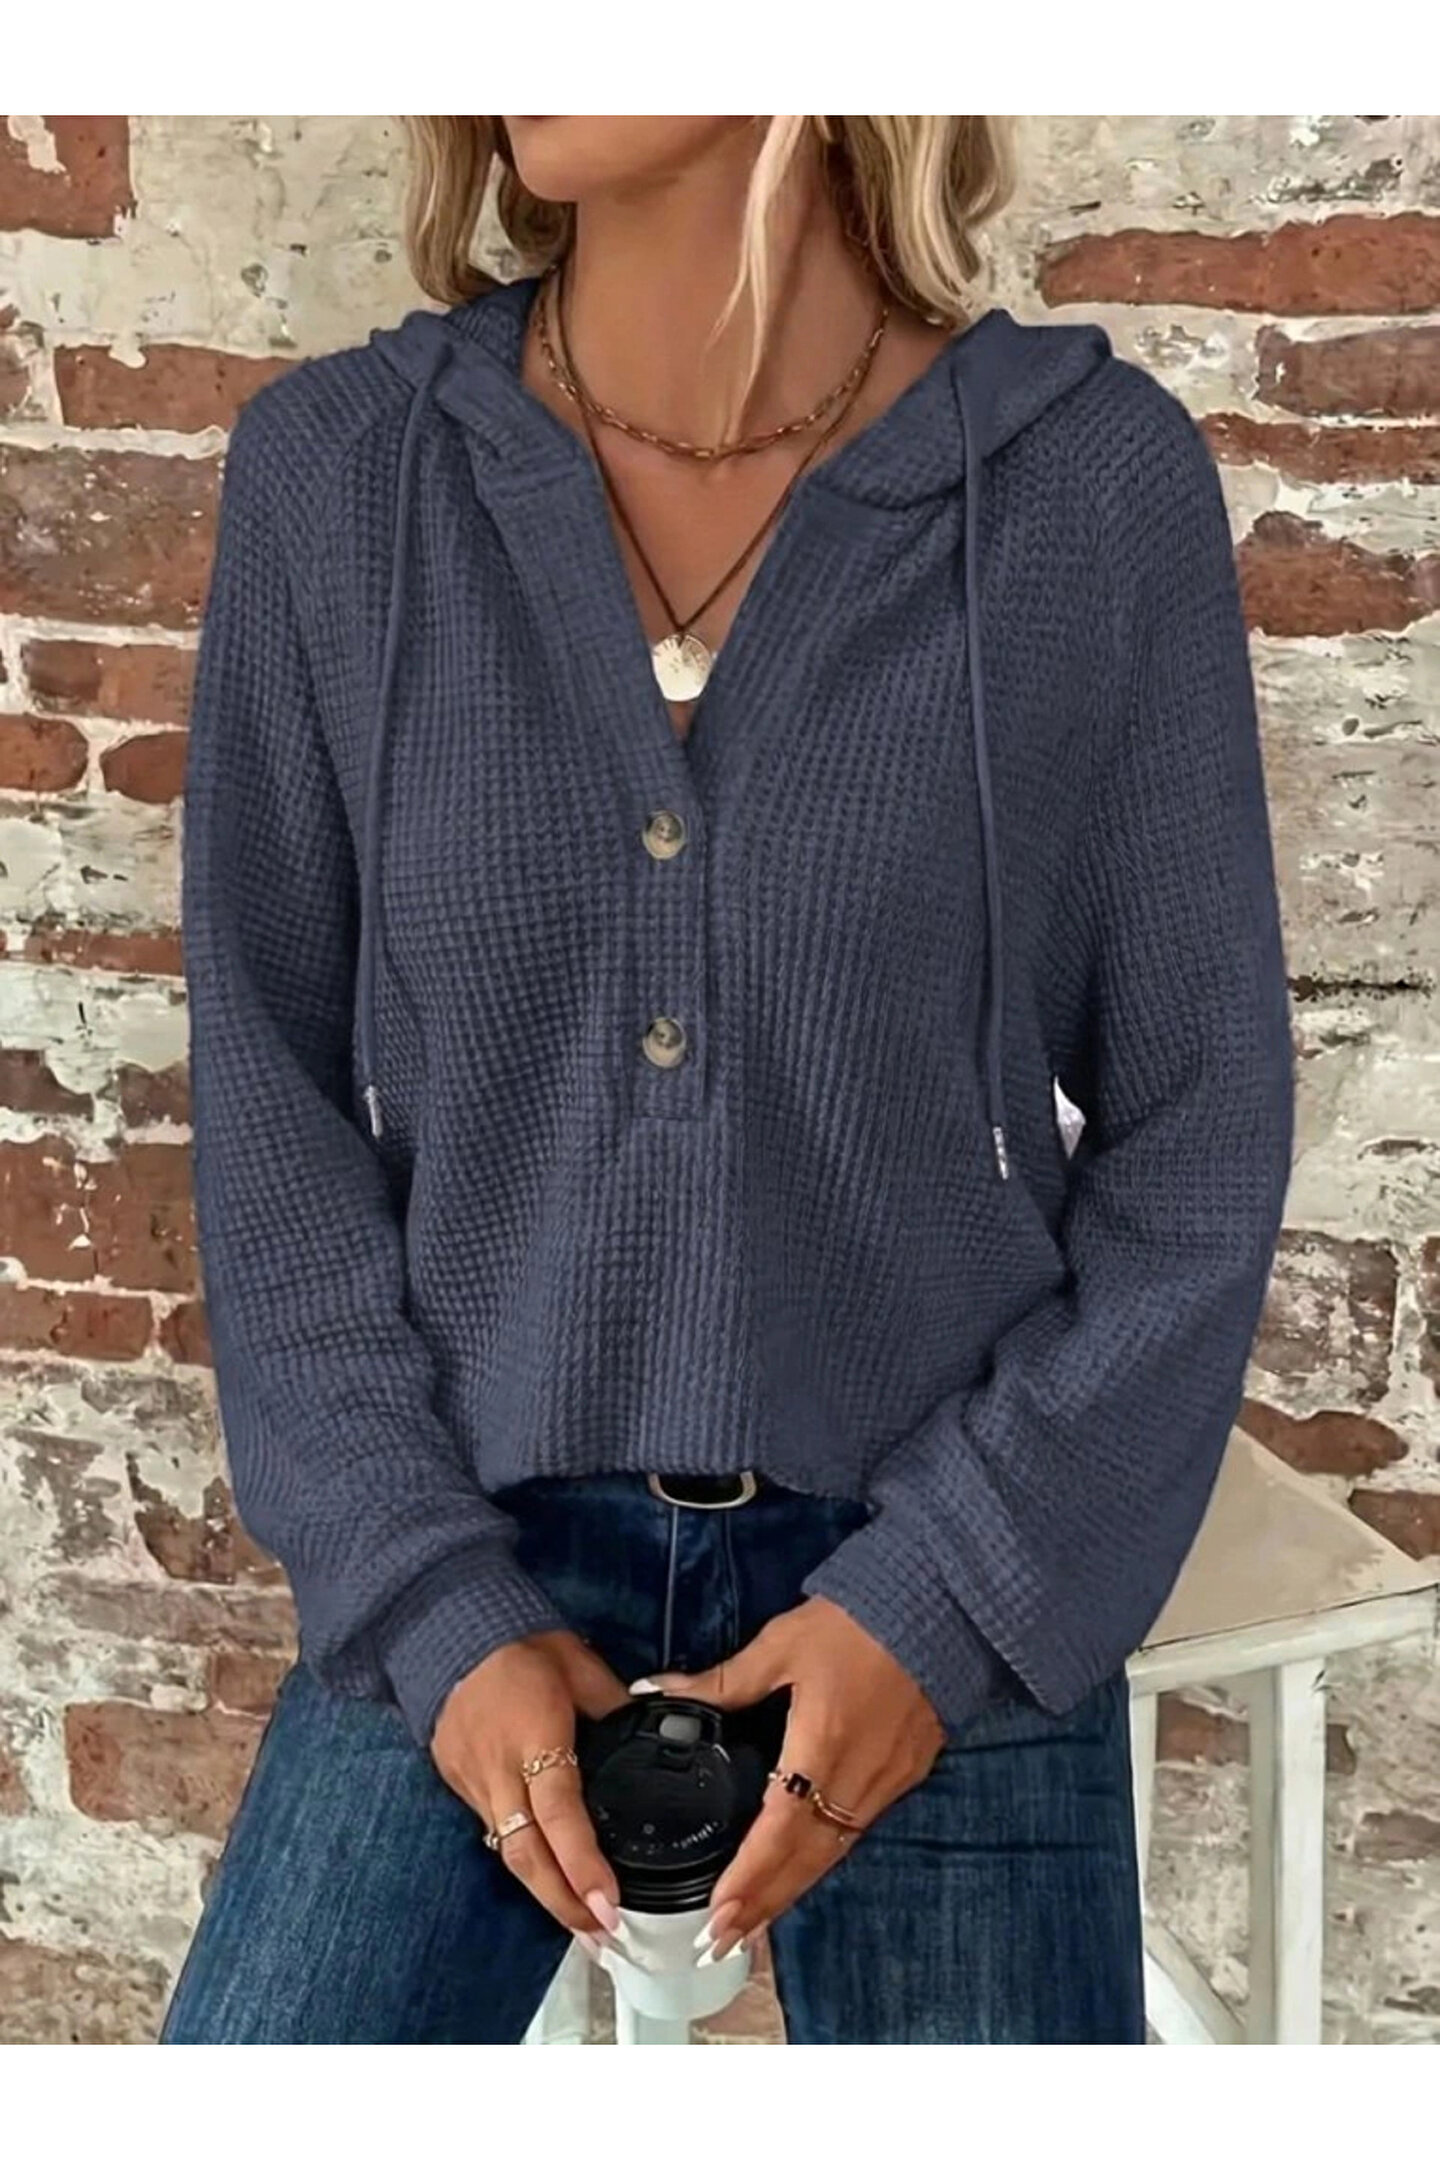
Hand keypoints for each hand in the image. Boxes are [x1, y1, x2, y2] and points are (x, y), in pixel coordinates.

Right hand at [432, 1629, 629, 1951]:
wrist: (443, 1626)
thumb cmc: (519, 1642)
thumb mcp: (579, 1664)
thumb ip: (614, 1705)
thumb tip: (652, 1729)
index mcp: (535, 1737)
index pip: (561, 1813)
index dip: (583, 1865)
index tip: (609, 1907)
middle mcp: (499, 1769)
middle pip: (527, 1854)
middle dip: (563, 1905)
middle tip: (601, 1941)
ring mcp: (472, 1780)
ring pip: (508, 1851)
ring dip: (545, 1890)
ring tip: (582, 1924)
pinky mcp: (456, 1780)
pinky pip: (492, 1828)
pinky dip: (522, 1856)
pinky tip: (546, 1875)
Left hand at [641, 1596, 945, 1961]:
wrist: (944, 1606)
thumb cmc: (858, 1619)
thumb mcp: (783, 1643)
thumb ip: (723, 1680)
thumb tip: (658, 1691)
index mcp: (822, 1743)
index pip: (778, 1829)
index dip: (748, 1878)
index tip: (717, 1916)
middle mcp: (858, 1776)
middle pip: (807, 1859)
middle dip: (764, 1905)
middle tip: (722, 1943)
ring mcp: (888, 1780)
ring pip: (834, 1851)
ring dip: (792, 1889)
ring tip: (753, 1921)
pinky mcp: (906, 1773)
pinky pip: (857, 1830)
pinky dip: (824, 1859)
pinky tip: (802, 1868)